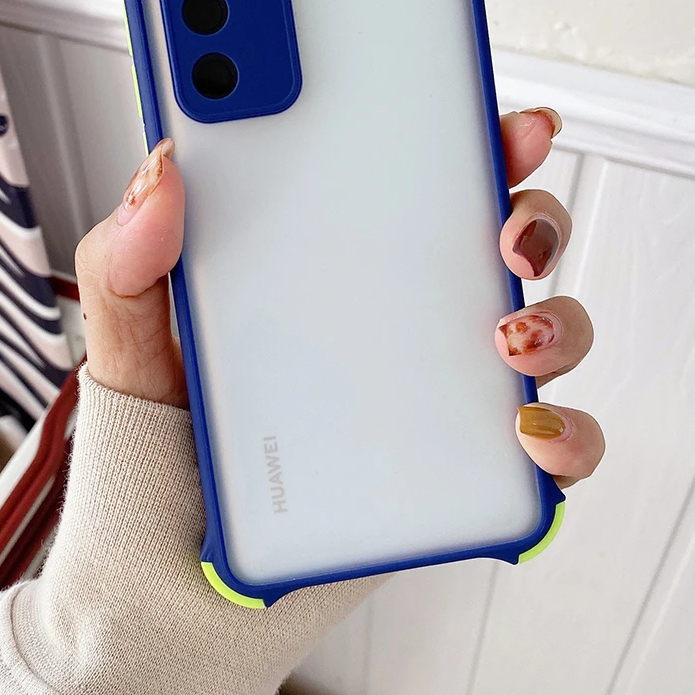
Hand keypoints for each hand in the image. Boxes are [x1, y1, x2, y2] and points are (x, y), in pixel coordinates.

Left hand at [75, 108, 603, 490]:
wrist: (172, 573)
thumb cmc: (163, 439)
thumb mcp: (131, 335)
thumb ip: (129, 256)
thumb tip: (162, 172)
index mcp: (331, 261)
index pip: (411, 178)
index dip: (465, 137)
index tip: (493, 121)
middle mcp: (398, 315)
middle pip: (499, 240)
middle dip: (533, 215)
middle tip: (509, 229)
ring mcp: (436, 389)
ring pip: (542, 332)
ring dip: (557, 323)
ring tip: (508, 339)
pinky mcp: (457, 466)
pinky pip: (543, 448)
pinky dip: (565, 438)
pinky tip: (524, 434)